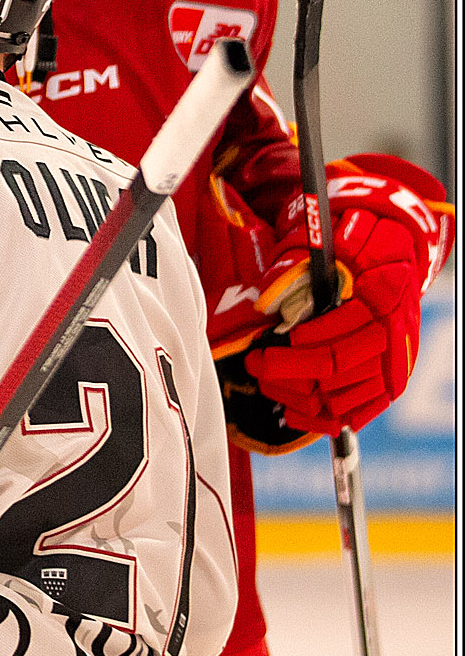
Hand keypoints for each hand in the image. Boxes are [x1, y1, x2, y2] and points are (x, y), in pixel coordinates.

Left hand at [246, 155, 451, 435]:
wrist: (401, 253)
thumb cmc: (362, 242)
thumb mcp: (337, 236)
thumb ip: (302, 264)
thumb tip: (268, 300)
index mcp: (383, 295)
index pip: (339, 332)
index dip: (301, 343)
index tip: (269, 341)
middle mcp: (395, 335)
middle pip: (336, 367)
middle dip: (288, 369)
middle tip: (255, 362)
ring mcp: (395, 364)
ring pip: (342, 397)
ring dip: (298, 395)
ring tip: (266, 382)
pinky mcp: (391, 384)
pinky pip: (357, 414)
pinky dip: (323, 419)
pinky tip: (293, 411)